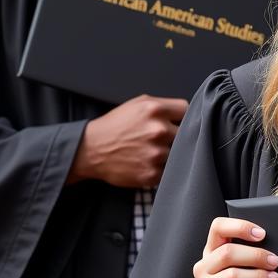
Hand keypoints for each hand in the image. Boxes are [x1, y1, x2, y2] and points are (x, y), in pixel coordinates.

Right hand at [68, 94, 187, 187]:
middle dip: (175, 135)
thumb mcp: (138, 104)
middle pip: (186, 133)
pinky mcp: (151, 173)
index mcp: (155, 110)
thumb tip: (187, 112)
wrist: (90, 150)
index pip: (187, 111)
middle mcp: (158, 130)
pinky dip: (160, 169)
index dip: (181, 117)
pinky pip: (168, 171)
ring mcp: (156, 153)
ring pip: (178, 153)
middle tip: (160, 138)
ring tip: (151, 151)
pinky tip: (147, 163)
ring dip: (169, 153)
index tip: (175, 122)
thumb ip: (163, 105)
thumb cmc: (115, 126)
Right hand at [193, 217, 277, 277]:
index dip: (240, 226)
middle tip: (275, 262)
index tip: (262, 234)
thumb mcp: (246, 267)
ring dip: (258, 276)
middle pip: (227, 253)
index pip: (218, 227)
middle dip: (256, 256)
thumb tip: (275, 242)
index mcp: (211, 251)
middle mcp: (203, 268)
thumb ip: (250, 252)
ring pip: (232, 276)